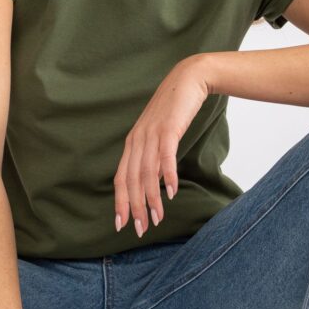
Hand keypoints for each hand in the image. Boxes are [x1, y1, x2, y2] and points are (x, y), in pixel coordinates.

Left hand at [113, 56, 208, 236]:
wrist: (188, 80)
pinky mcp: (169, 129)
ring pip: (146, 173)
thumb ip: (154, 158)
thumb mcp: (159, 136)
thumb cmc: (174, 110)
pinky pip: (165, 156)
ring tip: (157, 217)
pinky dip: (168, 175)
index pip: (121, 178)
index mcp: (132, 144)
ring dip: (151, 198)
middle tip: (141, 229)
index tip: (122, 224)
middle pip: (131, 180)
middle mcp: (137, 140)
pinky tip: (172, 192)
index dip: (120, 202)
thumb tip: (155, 183)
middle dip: (135, 207)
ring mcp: (152, 134)